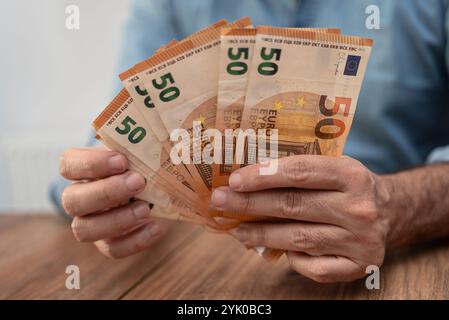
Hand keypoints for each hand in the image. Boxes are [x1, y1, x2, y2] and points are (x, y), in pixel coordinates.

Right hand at [59, 146, 173, 257]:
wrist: (159, 189)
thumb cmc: (145, 162)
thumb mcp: (143, 149)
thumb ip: (144, 141)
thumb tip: (170, 133)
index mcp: (83, 169)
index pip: (68, 164)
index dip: (91, 164)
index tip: (122, 160)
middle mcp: (80, 197)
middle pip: (72, 200)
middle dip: (106, 192)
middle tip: (138, 181)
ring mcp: (92, 223)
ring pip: (85, 230)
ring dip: (117, 220)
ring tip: (146, 208)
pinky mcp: (110, 243)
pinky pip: (113, 249)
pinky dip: (135, 240)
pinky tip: (156, 227)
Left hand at [210, 155, 393, 282]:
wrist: (392, 211)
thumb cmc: (348, 187)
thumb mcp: (333, 167)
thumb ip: (297, 171)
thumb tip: (245, 181)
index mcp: (351, 175)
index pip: (300, 172)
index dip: (264, 176)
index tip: (234, 181)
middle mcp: (358, 208)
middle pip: (293, 206)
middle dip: (250, 205)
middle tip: (220, 202)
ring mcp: (361, 240)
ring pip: (298, 238)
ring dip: (261, 234)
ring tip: (236, 230)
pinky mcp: (360, 265)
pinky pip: (314, 267)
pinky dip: (292, 258)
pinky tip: (278, 248)